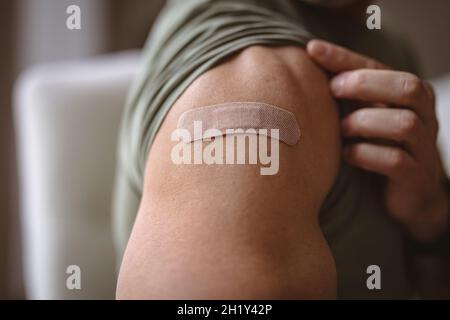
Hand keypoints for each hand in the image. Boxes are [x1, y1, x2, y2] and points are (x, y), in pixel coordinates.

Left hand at [307, 39, 448, 241]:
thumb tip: (306, 65)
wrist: (406, 196)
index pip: (381, 66)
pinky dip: (366, 155)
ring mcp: (424, 148)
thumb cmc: (377, 148)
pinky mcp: (416, 177)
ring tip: (341, 129)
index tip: (312, 50)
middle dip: (364, 84)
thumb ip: (348, 95)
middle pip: (407, 86)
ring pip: (404, 123)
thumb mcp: (365, 117)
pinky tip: (348, 155)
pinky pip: (396, 160)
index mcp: (410, 96)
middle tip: (331, 90)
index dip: (346, 58)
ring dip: (364, 123)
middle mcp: (424, 117)